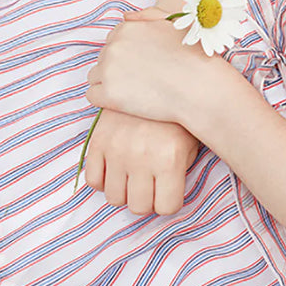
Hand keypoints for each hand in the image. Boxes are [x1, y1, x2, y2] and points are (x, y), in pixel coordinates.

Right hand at [82, 108, 199, 215]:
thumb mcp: (191, 140)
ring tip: (135, 175)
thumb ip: (182, 169)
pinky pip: (93, 180)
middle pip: (139, 207)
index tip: (169, 193)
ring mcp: (117, 150)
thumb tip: (168, 195)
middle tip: (152, 186)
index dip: (169, 202)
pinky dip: (104, 180)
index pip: (167, 207)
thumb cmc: (178, 114)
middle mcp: (142, 157)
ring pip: (114, 198)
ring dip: (125, 191)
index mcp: (170, 158)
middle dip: (147, 200)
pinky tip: (117, 168)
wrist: (158, 78)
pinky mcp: (98, 142)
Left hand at [86, 7, 231, 125]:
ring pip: (96, 76)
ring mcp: (109, 70)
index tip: (145, 63)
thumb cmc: (193, 56)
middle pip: (104, 58)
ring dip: (110, 83)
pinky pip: (92, 96)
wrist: (200, 88)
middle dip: (119, 68)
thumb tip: (125, 17)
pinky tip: (127, 101)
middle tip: (144, 78)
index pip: (114, 40)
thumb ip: (148, 16)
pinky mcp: (107, 94)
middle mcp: (114, 45)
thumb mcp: (175, 25)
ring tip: (136, 90)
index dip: (130, 53)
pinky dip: (106, 100)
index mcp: (128, 27)